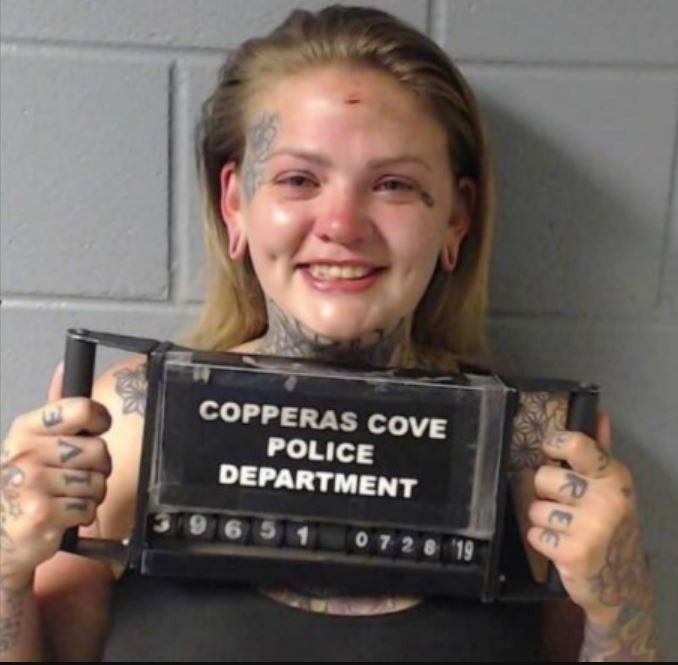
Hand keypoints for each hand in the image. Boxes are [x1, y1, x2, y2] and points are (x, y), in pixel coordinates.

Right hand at [0, 363, 111, 589]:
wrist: (0, 536)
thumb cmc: (21, 486)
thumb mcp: (30, 443)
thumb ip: (55, 411)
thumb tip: (64, 368)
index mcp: (25, 430)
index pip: (81, 409)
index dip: (99, 421)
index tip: (96, 430)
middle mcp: (25, 453)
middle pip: (98, 450)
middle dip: (97, 468)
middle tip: (77, 477)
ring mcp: (30, 484)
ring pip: (97, 482)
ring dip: (90, 495)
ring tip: (66, 498)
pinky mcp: (40, 514)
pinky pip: (88, 508)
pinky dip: (83, 516)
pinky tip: (63, 516)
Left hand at [526, 410, 649, 622]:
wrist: (622, 583)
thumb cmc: (611, 526)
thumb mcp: (610, 486)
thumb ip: (599, 450)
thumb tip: (598, 412)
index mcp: (613, 476)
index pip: (575, 444)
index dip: (553, 445)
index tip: (550, 452)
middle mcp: (606, 500)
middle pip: (543, 477)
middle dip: (544, 492)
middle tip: (561, 503)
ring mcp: (591, 529)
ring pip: (535, 508)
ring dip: (542, 520)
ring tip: (562, 527)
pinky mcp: (574, 554)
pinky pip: (534, 535)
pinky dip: (541, 541)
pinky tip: (560, 545)